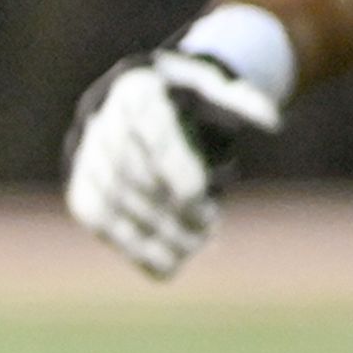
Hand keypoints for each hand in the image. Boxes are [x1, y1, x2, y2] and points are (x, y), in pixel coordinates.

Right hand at [64, 44, 282, 277]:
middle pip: (130, 172)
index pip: (150, 130)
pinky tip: (166, 267)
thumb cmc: (188, 96)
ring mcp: (83, 154)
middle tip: (208, 228)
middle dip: (166, 206)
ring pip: (111, 201)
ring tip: (193, 250)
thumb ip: (240, 103)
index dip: (171, 166)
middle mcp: (99, 118)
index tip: (199, 196)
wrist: (140, 101)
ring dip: (152, 233)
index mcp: (135, 85)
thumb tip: (272, 123)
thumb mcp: (216, 89)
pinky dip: (132, 247)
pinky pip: (99, 220)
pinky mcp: (80, 186)